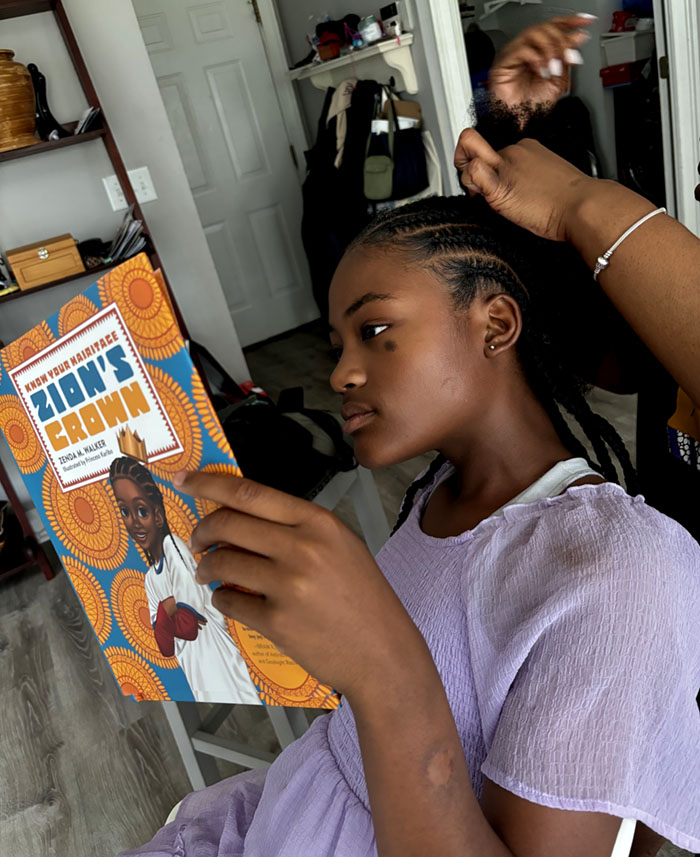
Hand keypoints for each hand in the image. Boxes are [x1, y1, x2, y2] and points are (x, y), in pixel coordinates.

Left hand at [175, 471, 421, 697]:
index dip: (209, 483)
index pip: (250, 493)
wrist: (383, 652)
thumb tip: (244, 515)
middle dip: (201, 530)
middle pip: (227, 524)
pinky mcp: (277, 621)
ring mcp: (288, 585)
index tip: (184, 480)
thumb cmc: (363, 597)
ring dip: (207, 566)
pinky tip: (232, 600)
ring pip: (222, 562)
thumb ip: (298, 527)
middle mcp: (302, 548)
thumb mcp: (341, 545)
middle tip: (197, 540)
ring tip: (210, 572)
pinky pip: (229, 601)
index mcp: (318, 523)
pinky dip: (222, 598)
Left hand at [454, 129, 596, 241]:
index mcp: (527, 149)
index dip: (487, 169)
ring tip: (481, 195)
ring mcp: (506, 165)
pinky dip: (470, 181)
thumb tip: (516, 192)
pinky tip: (480, 194)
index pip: (494, 152)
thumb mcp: (548, 180)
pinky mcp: (500, 184)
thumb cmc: (572, 201)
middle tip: (478, 189)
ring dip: (467, 178)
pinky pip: (473, 170)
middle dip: (469, 169)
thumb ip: (528, 180)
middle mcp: (514, 151)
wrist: (583, 206)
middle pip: (476, 151)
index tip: (493, 186)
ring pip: (468, 156)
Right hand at [489, 15, 593, 108]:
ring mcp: (512, 56)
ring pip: (533, 34)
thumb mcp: (558, 81)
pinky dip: (536, 59)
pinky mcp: (502, 65)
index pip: (552, 28)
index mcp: (537, 53)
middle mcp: (524, 51)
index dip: (569, 22)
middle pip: (544, 28)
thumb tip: (577, 39)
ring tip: (554, 67)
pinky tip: (542, 71)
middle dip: (561, 40)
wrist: (519, 127)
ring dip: (549, 49)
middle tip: (568, 56)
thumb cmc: (532, 110)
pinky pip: (521, 50)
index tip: (583, 22)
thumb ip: (566, 60)